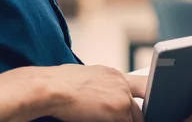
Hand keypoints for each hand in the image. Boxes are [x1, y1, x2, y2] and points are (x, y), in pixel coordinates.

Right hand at [0, 64, 143, 121]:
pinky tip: (103, 121)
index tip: (138, 108)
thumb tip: (99, 99)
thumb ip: (99, 87)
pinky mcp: (120, 109)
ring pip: (136, 116)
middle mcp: (120, 81)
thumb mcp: (83, 80)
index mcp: (112, 74)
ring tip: (107, 118)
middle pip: (141, 101)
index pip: (138, 85)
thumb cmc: (57, 85)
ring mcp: (122, 95)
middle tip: (128, 117)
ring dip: (128, 120)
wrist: (50, 87)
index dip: (140, 98)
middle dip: (137, 114)